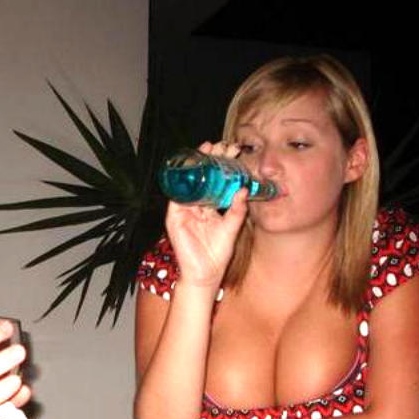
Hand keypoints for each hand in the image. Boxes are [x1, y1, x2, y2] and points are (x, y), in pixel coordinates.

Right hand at [165, 141, 247, 287]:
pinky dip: (181, 182)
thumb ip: (237, 210)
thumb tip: (244, 189)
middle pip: (200, 176)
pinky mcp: (174, 216)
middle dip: (209, 158)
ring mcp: (182, 209)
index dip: (220, 164)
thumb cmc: (217, 253)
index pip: (213, 179)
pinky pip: (176, 195)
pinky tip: (189, 169)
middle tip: (221, 144)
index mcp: (208, 206)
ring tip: (207, 149)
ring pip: (188, 181)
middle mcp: (194, 204)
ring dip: (196, 164)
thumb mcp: (231, 228)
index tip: (232, 149)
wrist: (204, 274)